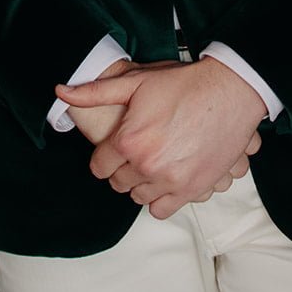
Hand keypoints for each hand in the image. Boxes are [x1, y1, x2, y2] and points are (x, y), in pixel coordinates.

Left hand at [56, 55, 268, 219]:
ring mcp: (170, 180)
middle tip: (135, 152)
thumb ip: (96, 92)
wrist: (229, 92)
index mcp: (129, 140)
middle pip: (118, 183)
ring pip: (138, 196)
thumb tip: (62, 92)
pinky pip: (161, 209)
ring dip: (140, 183)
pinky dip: (160, 198)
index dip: (104, 156)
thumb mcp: (136, 81)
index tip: (113, 149)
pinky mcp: (191, 190)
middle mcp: (146, 165)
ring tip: (151, 163)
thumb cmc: (183, 84)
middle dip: (121, 169)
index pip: (100, 165)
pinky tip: (165, 177)